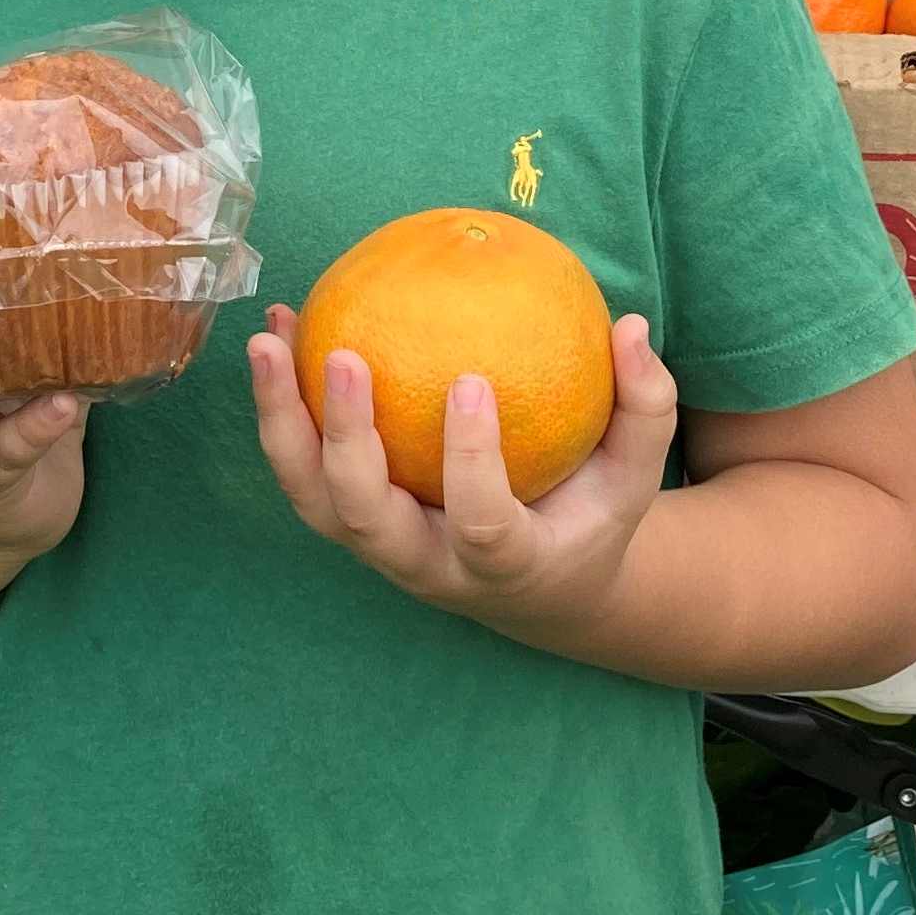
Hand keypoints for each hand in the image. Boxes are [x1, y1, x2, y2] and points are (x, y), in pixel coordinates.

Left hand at [244, 306, 683, 641]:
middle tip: (344, 357)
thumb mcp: (634, 476)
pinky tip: (281, 330)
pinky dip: (283, 404)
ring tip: (271, 339)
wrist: (538, 589)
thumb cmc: (590, 517)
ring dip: (283, 420)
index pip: (480, 525)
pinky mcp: (349, 523)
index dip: (470, 464)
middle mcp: (427, 567)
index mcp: (503, 564)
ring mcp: (380, 550)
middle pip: (368, 522)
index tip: (470, 382)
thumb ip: (644, 406)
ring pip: (312, 501)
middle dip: (346, 443)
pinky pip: (302, 468)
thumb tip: (632, 325)